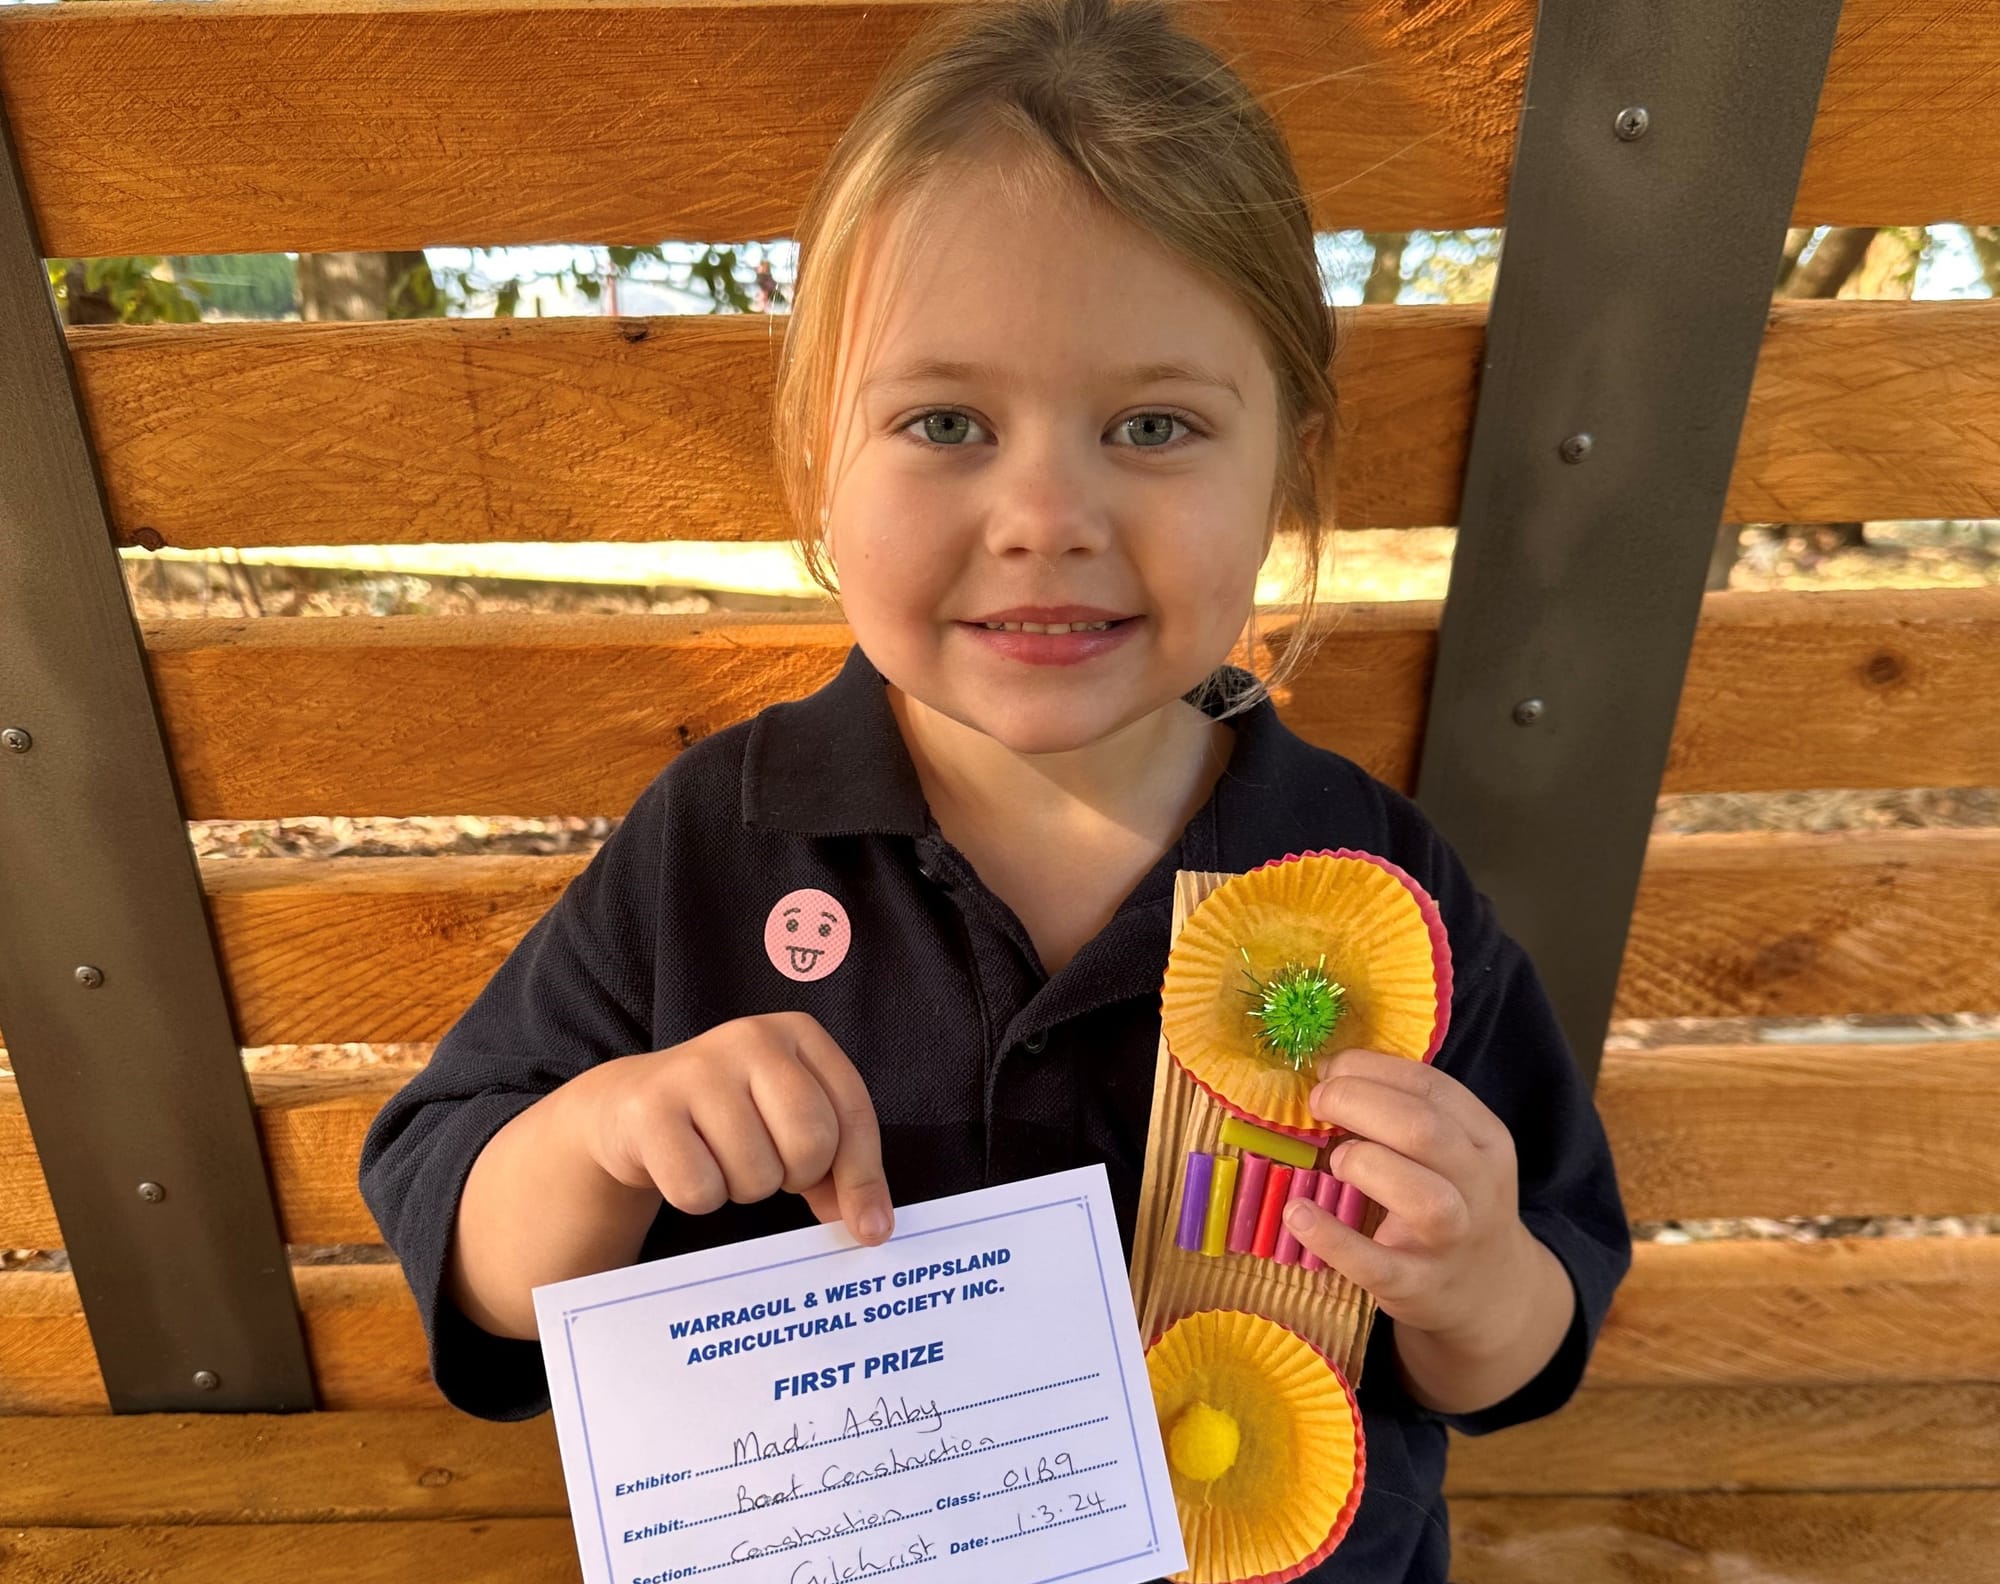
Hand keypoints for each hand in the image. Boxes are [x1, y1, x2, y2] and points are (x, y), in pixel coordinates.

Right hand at [580, 1011, 893, 1246]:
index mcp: (798, 1034)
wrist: (630, 1107)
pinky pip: (700, 1190)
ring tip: (722, 1160)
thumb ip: (838, 1164)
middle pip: (811, 1144)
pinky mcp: (650, 1109)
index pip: (853, 1114)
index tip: (871, 1229)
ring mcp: (697, 1069)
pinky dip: (699, 1196)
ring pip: (757, 1174)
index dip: (864, 1178)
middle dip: (796, 1178)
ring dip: (743, 1188)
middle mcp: (751, 1038)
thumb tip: (870, 1224)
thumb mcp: (790, 1121)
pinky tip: (686, 1165)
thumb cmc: (729, 1116)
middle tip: (771, 1169)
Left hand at [1281, 1047, 1541, 1346]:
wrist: (1489, 1293)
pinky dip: (1331, 1237)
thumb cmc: (1454, 1202)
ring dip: (1364, 1163)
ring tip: (1333, 1159)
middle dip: (1357, 1102)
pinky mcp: (1416, 1286)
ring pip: (1420, 1196)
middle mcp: (1478, 1187)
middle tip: (1318, 1102)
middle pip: (1424, 1130)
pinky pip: (1373, 1264)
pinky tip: (1297, 1213)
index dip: (1370, 1069)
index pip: (1431, 1087)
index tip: (1329, 1068)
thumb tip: (1329, 1073)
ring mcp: (1451, 1241)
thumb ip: (1408, 1112)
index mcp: (1485, 1140)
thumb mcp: (1455, 1152)